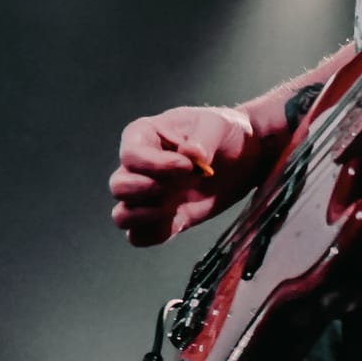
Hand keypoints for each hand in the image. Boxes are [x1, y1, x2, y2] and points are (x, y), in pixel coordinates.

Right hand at [109, 103, 259, 246]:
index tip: (187, 166)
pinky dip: (155, 234)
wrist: (243, 156)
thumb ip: (203, 139)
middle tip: (179, 185)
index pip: (131, 156)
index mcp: (143, 135)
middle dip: (146, 191)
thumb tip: (190, 154)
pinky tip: (180, 220)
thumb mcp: (217, 124)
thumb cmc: (223, 132)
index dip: (156, 165)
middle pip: (118, 187)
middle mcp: (138, 167)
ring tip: (175, 206)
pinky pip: (141, 236)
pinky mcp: (163, 218)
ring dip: (146, 216)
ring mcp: (148, 195)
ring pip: (122, 216)